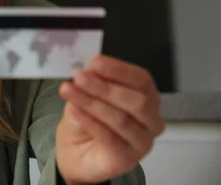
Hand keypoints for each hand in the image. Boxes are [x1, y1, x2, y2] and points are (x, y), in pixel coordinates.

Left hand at [55, 55, 164, 184]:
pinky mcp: (128, 159)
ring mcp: (142, 141)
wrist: (75, 150)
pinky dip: (90, 121)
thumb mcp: (85, 93)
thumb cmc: (86, 119)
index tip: (96, 62)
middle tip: (80, 78)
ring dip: (93, 103)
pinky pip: (110, 138)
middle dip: (105, 87)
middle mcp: (150, 119)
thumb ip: (90, 82)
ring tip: (71, 92)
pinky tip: (75, 110)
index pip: (141, 80)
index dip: (119, 70)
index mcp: (145, 96)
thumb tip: (87, 70)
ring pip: (121, 119)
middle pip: (137, 101)